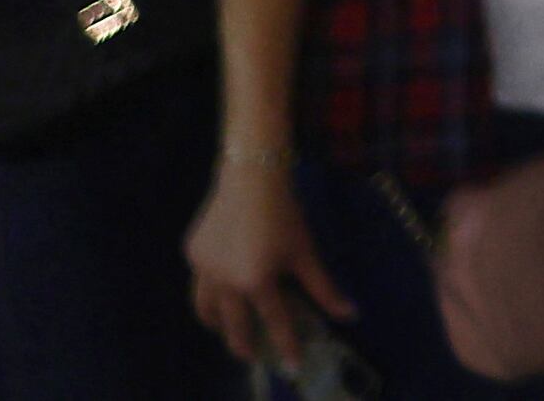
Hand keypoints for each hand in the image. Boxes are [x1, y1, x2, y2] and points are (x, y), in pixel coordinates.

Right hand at [185, 155, 350, 373]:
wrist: (250, 176)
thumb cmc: (284, 213)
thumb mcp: (306, 252)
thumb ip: (323, 288)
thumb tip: (351, 315)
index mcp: (256, 282)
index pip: (274, 323)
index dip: (285, 347)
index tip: (292, 367)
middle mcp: (224, 282)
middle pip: (232, 325)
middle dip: (241, 344)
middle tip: (250, 354)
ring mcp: (203, 268)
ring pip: (205, 308)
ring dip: (217, 322)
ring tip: (227, 327)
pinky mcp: (192, 252)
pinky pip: (199, 280)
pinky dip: (209, 289)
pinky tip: (219, 285)